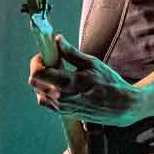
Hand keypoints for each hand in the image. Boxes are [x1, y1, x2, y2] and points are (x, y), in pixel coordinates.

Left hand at [30, 36, 144, 126]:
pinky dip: (47, 91)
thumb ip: (71, 53)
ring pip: (38, 92)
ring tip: (58, 73)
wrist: (120, 106)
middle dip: (39, 69)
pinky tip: (60, 84)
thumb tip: (57, 40)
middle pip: (34, 83)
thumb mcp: (91, 63)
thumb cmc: (109, 83)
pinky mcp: (64, 113)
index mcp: (67, 83)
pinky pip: (46, 101)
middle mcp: (61, 98)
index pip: (37, 74)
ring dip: (43, 81)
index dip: (37, 61)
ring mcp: (61, 107)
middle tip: (52, 62)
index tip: (45, 54)